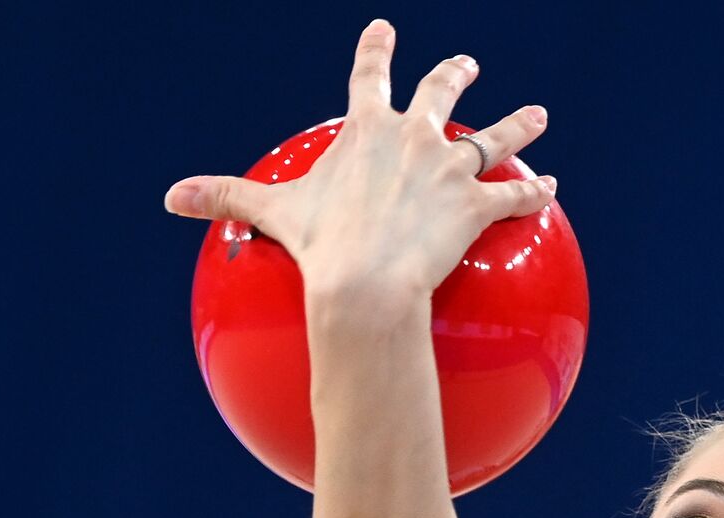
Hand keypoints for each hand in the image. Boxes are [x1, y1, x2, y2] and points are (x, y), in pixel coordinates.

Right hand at [163, 18, 556, 301]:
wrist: (368, 282)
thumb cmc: (321, 247)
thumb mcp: (270, 213)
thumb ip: (226, 198)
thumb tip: (170, 198)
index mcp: (368, 128)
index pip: (371, 76)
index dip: (377, 50)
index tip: (385, 30)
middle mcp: (416, 136)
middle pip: (441, 94)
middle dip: (454, 75)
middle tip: (467, 65)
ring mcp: (451, 168)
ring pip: (495, 138)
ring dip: (520, 125)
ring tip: (538, 116)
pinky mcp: (477, 205)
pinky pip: (516, 196)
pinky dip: (536, 193)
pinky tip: (553, 189)